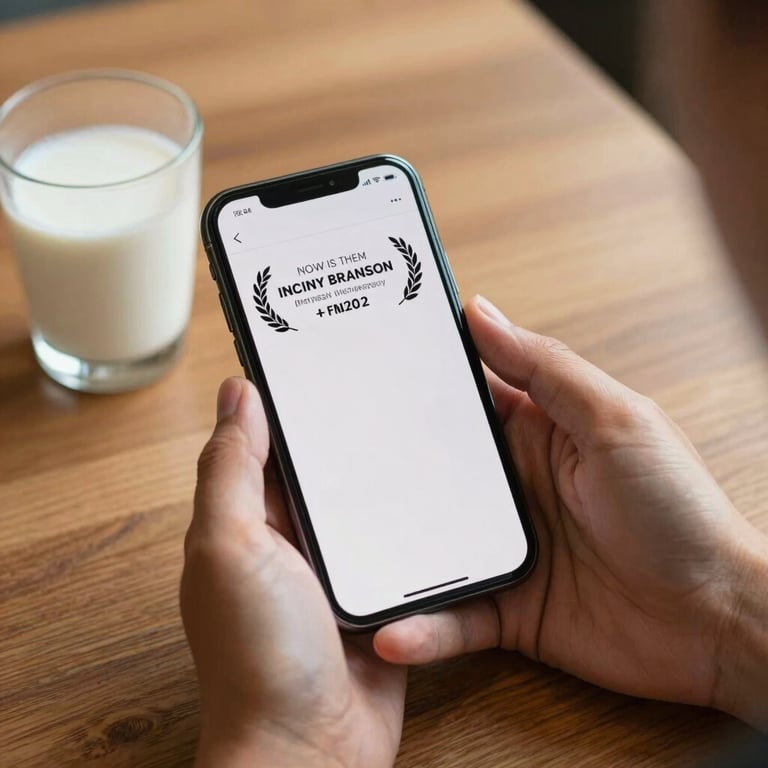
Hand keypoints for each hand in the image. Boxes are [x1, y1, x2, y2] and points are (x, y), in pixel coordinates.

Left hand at [181, 378, 405, 767]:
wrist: (313, 749)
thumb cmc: (257, 655)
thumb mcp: (229, 547)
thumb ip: (230, 470)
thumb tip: (238, 394)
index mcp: (249, 520)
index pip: (267, 443)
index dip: (290, 400)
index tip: (321, 355)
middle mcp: (292, 540)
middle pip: (325, 469)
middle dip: (350, 431)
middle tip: (390, 381)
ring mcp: (338, 568)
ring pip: (367, 504)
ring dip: (388, 475)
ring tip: (427, 422)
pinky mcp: (380, 595)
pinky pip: (400, 546)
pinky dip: (415, 523)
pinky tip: (443, 491)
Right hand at [375, 296, 767, 729]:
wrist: (718, 622)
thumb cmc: (680, 511)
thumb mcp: (616, 422)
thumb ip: (546, 370)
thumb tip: (481, 313)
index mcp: (536, 432)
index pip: (463, 397)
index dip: (413, 381)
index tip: (358, 368)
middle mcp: (513, 486)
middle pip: (430, 470)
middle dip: (379, 465)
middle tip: (320, 465)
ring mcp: (506, 547)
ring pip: (428, 544)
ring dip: (387, 550)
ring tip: (337, 555)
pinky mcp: (508, 607)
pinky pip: (452, 616)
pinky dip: (421, 626)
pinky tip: (392, 631)